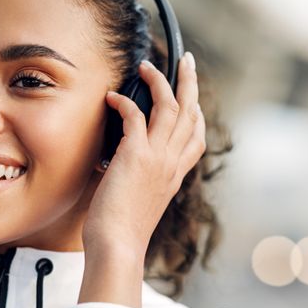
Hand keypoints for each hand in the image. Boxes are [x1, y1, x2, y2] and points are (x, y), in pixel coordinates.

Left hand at [79, 53, 205, 307]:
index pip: (195, 137)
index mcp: (175, 175)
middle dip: (189, 82)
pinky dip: (124, 102)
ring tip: (147, 66)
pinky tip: (112, 97)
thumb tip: (119, 166)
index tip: (188, 95)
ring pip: (170, 106)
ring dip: (159, 81)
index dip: (195, 111)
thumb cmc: (122, 231)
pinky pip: (136, 116)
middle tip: (186, 60)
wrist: (118, 247)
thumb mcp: (140, 202)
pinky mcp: (136, 156)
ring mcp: (158, 158)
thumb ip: (140, 180)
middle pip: (190, 112)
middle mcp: (172, 163)